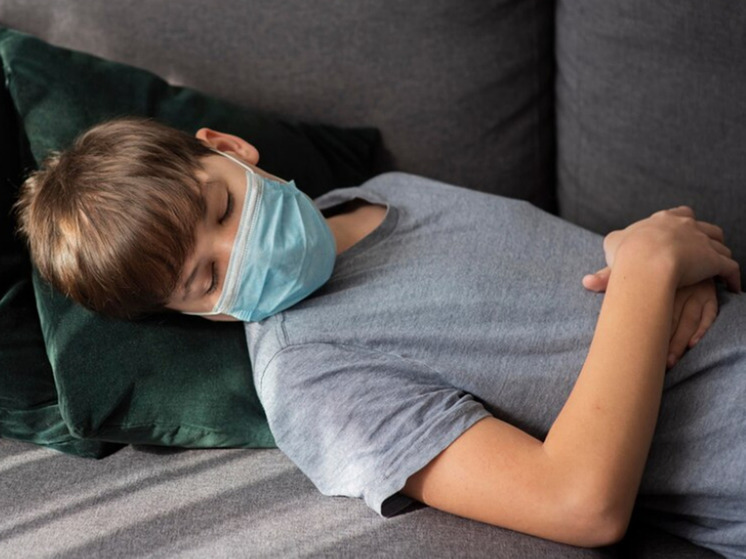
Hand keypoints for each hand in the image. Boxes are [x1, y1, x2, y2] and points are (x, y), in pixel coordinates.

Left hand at [583, 268, 717, 367]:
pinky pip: (709, 313)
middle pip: (672, 318)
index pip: (654, 307)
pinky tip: (692, 345)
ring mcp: (696, 288)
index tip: (636, 350)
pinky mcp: (708, 292)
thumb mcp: (628, 263)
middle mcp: (679, 284)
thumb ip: (609, 275)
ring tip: (669, 362)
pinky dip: (702, 330)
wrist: (671, 245)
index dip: (647, 331)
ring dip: (681, 343)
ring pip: (691, 320)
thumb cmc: (644, 258)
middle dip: (665, 344)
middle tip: (656, 363)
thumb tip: (585, 282)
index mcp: (658, 277)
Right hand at [601, 207, 740, 291]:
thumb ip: (616, 241)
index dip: (683, 222)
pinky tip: (733, 287)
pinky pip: (730, 269)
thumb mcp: (613, 241)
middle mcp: (687, 226)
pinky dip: (733, 278)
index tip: (680, 231)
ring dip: (720, 255)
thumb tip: (611, 249)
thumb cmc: (627, 251)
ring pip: (720, 246)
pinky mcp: (714, 262)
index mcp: (665, 219)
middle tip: (702, 249)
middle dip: (707, 237)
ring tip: (718, 268)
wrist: (645, 261)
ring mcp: (703, 243)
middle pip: (706, 228)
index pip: (681, 214)